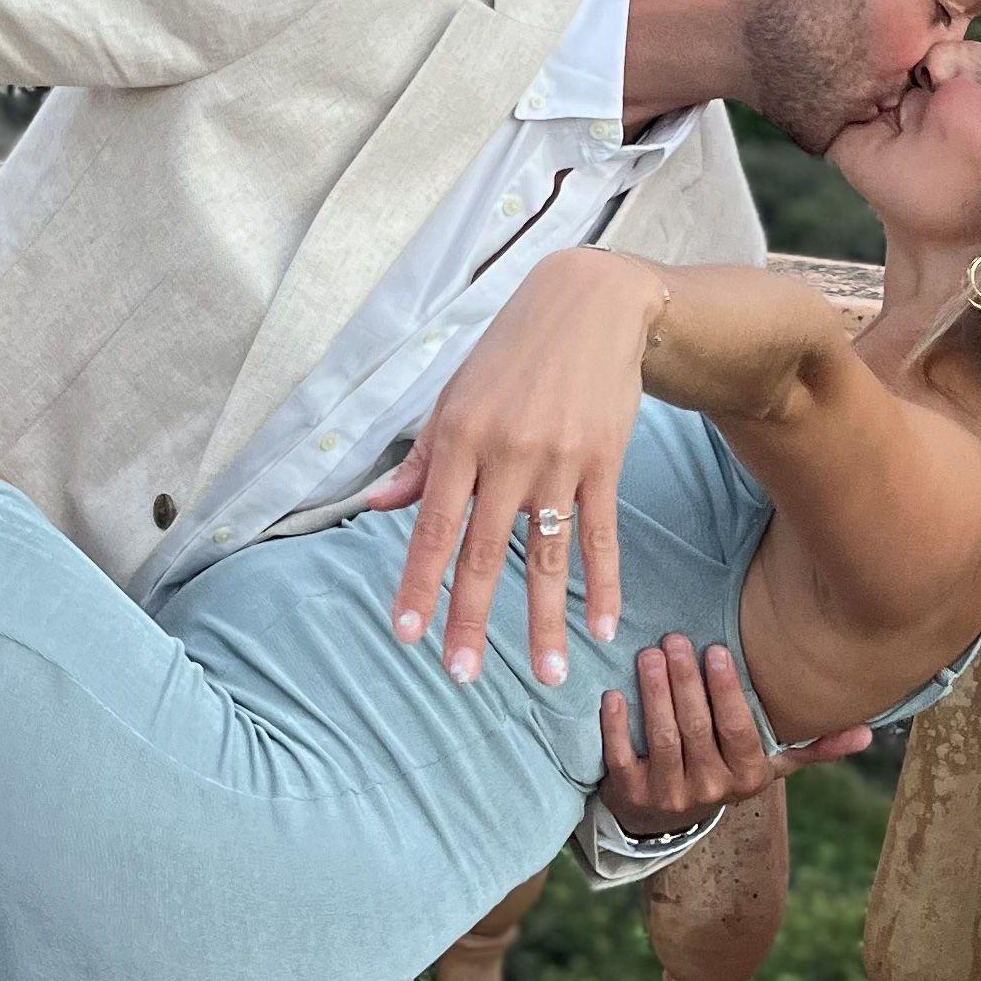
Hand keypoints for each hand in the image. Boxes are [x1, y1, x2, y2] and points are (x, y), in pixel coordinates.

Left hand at [360, 246, 662, 686]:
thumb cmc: (509, 353)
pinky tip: (602, 626)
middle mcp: (505, 453)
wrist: (589, 305)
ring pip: (547, 555)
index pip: (432, 526)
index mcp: (458, 437)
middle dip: (470, 617)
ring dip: (545, 621)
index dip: (418, 582)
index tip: (408, 633)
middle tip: (461, 675)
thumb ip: (420, 459)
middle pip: (484, 551)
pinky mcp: (604, 460)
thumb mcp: (453, 396)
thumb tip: (376, 507)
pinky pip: (602, 533)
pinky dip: (602, 583)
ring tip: (546, 675)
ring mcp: (558, 459)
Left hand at [596, 638, 872, 836]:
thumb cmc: (725, 770)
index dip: (727, 693)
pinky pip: (621, 756)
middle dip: (686, 681)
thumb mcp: (770, 763)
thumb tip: (868, 732)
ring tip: (650, 653)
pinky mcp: (630, 794)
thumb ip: (813, 746)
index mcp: (749, 777)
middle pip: (697, 728)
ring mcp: (669, 794)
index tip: (717, 651)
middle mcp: (711, 789)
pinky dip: (617, 724)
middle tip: (676, 638)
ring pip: (662, 737)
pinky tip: (615, 693)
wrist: (667, 818)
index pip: (739, 731)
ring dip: (654, 693)